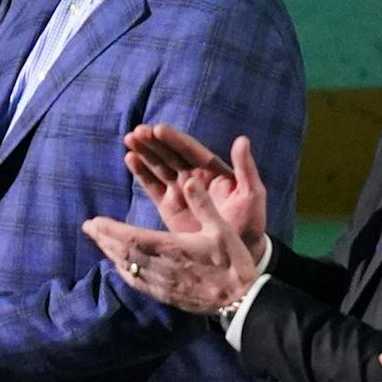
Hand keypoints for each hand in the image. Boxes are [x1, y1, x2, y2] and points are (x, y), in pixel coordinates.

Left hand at [83, 175, 257, 313]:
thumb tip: (188, 180)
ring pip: (127, 268)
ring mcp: (162, 284)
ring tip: (98, 241)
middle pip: (123, 253)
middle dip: (104, 239)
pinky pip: (137, 283)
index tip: (94, 221)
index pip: (131, 238)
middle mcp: (161, 268)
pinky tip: (119, 266)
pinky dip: (123, 271)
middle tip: (88, 227)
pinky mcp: (166, 296)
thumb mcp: (223, 230)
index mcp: (172, 249)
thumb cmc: (234, 264)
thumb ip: (204, 205)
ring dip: (110, 253)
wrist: (243, 303)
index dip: (110, 230)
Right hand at [124, 124, 268, 259]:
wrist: (238, 252)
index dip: (174, 140)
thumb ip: (246, 168)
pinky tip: (130, 159)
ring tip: (129, 139)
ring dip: (144, 152)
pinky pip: (152, 186)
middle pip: (170, 154)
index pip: (190, 150)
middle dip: (154, 142)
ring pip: (158, 166)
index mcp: (212, 170)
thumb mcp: (252, 194)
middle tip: (137, 131)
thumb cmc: (250, 222)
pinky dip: (141, 173)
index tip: (158, 129)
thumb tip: (242, 139)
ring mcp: (179, 190)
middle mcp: (193, 176)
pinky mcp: (168, 205)